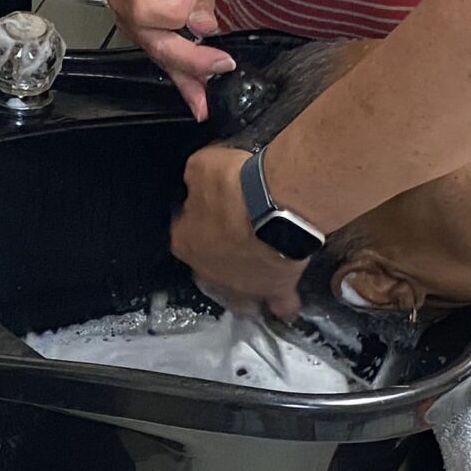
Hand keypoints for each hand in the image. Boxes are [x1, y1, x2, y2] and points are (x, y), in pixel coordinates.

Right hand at [107, 0, 235, 121]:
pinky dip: (182, 78)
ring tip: (205, 102)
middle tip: (221, 66)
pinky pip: (162, 57)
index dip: (173, 13)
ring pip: (158, 54)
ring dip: (186, 78)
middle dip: (189, 59)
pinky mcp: (144, 32)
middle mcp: (124, 1)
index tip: (194, 4)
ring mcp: (130, 21)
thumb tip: (202, 27)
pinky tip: (196, 98)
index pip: (146, 8)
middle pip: (154, 40)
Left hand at [172, 146, 307, 318]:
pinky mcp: (273, 291)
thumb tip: (197, 182)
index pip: (184, 231)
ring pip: (240, 288)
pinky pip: (278, 304)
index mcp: (185, 241)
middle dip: (221, 251)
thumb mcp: (201, 166)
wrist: (276, 207)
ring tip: (260, 264)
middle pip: (211, 262)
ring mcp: (240, 286)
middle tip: (239, 231)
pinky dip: (281, 301)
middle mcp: (207, 271)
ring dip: (247, 278)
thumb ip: (196, 179)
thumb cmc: (234, 186)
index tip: (215, 205)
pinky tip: (285, 296)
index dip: (199, 218)